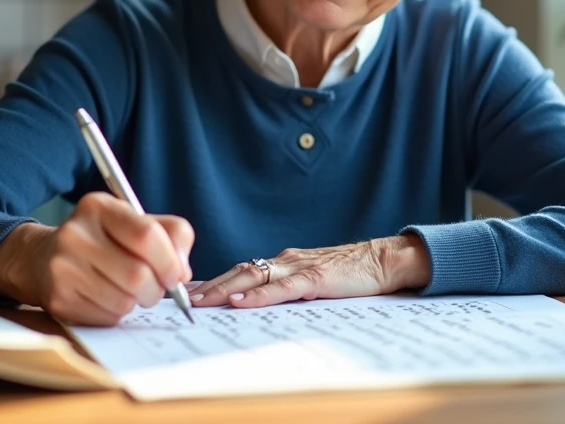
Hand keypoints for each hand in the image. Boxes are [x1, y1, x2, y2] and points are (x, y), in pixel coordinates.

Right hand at [0, 192, 193, 325]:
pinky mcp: (58, 299)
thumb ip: (172, 235)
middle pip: (137, 274)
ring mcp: (62, 268)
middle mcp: (75, 234)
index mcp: (99, 207)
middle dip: (156, 289)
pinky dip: (117, 314)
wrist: (43, 258)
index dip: (170, 260)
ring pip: (123, 301)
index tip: (177, 275)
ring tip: (130, 292)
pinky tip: (108, 299)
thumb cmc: (104, 241)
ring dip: (137, 303)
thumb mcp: (136, 222)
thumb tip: (182, 271)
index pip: (146, 234)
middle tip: (155, 288)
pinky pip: (106, 317)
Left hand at [189, 234, 429, 308]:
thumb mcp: (313, 283)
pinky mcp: (315, 277)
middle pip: (239, 270)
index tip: (187, 291)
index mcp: (284, 262)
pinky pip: (281, 287)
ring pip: (253, 276)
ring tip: (199, 300)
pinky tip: (239, 300)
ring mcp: (299, 266)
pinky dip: (257, 294)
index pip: (241, 270)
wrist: (385, 260)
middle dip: (208, 284)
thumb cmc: (352, 274)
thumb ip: (288, 289)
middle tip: (179, 297)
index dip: (213, 280)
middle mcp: (286, 260)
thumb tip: (260, 305)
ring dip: (223, 288)